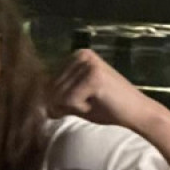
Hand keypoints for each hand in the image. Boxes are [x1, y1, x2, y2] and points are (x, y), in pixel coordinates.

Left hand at [47, 48, 162, 131]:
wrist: (136, 113)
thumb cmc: (105, 108)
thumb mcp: (74, 99)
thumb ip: (55, 97)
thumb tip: (32, 102)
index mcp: (76, 56)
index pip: (47, 84)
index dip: (59, 101)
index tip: (83, 100)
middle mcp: (81, 55)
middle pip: (51, 90)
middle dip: (66, 105)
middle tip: (91, 102)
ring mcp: (88, 63)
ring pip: (59, 96)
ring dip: (74, 107)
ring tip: (94, 102)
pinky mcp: (93, 76)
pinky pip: (69, 101)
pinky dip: (80, 109)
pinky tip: (97, 103)